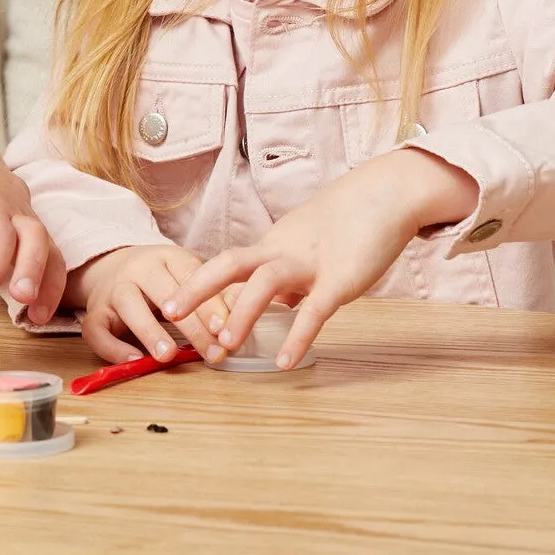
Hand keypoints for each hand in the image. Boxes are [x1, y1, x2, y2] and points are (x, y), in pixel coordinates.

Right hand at [74, 244, 230, 364]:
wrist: (110, 266)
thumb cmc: (160, 279)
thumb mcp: (185, 277)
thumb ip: (212, 295)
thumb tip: (244, 317)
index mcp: (166, 256)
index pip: (190, 275)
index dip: (208, 301)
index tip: (226, 327)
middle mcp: (138, 268)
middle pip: (163, 291)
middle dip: (191, 324)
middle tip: (213, 352)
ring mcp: (113, 289)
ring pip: (129, 305)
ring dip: (150, 330)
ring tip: (169, 355)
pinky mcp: (94, 311)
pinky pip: (97, 329)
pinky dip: (114, 348)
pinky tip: (135, 362)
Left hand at [161, 150, 479, 368]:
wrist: (387, 193)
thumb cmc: (349, 222)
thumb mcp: (309, 248)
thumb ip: (292, 277)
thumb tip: (280, 305)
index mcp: (274, 246)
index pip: (228, 265)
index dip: (199, 285)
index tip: (173, 306)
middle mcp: (284, 251)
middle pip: (230, 263)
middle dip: (197, 288)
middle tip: (168, 313)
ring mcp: (311, 263)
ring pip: (265, 283)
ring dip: (241, 313)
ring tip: (224, 345)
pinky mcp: (342, 278)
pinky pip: (315, 309)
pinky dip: (298, 335)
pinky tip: (284, 361)